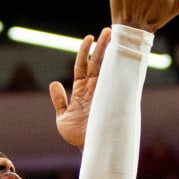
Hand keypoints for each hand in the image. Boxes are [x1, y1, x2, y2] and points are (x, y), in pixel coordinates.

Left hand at [49, 28, 111, 149]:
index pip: (83, 65)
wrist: (89, 147)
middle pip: (97, 62)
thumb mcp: (63, 117)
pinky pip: (116, 82)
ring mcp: (103, 92)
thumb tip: (54, 83)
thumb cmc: (76, 135)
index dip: (85, 51)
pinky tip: (124, 58)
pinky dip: (121, 70)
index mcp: (81, 89)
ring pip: (107, 69)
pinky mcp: (110, 99)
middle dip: (102, 46)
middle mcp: (93, 88)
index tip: (89, 37)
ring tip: (116, 38)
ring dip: (111, 54)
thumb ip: (59, 100)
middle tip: (108, 31)